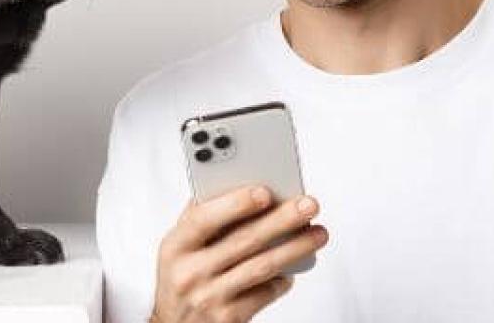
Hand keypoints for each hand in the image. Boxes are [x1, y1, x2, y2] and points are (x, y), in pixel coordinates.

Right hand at [150, 185, 327, 322]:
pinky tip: (292, 269)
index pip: (203, 219)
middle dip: (282, 220)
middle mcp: (189, 273)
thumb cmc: (182, 278)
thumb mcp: (178, 248)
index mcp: (175, 247)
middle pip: (243, 240)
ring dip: (295, 247)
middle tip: (309, 205)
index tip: (265, 191)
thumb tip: (239, 183)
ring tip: (318, 233)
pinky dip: (283, 279)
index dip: (234, 204)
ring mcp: (209, 297)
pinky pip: (265, 293)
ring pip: (262, 266)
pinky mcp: (228, 318)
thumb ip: (200, 217)